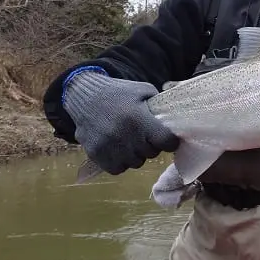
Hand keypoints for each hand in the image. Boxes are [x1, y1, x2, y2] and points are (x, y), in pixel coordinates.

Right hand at [62, 68, 178, 174]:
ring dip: (136, 155)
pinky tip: (118, 149)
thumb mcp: (142, 90)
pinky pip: (117, 169)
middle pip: (151, 154)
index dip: (170, 142)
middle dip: (151, 146)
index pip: (166, 141)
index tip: (167, 139)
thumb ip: (159, 105)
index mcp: (138, 118)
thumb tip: (176, 120)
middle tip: (143, 135)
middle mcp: (124, 135)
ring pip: (135, 163)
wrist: (83, 97)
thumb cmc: (118, 93)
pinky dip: (120, 162)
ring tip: (129, 141)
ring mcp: (109, 146)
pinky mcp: (96, 154)